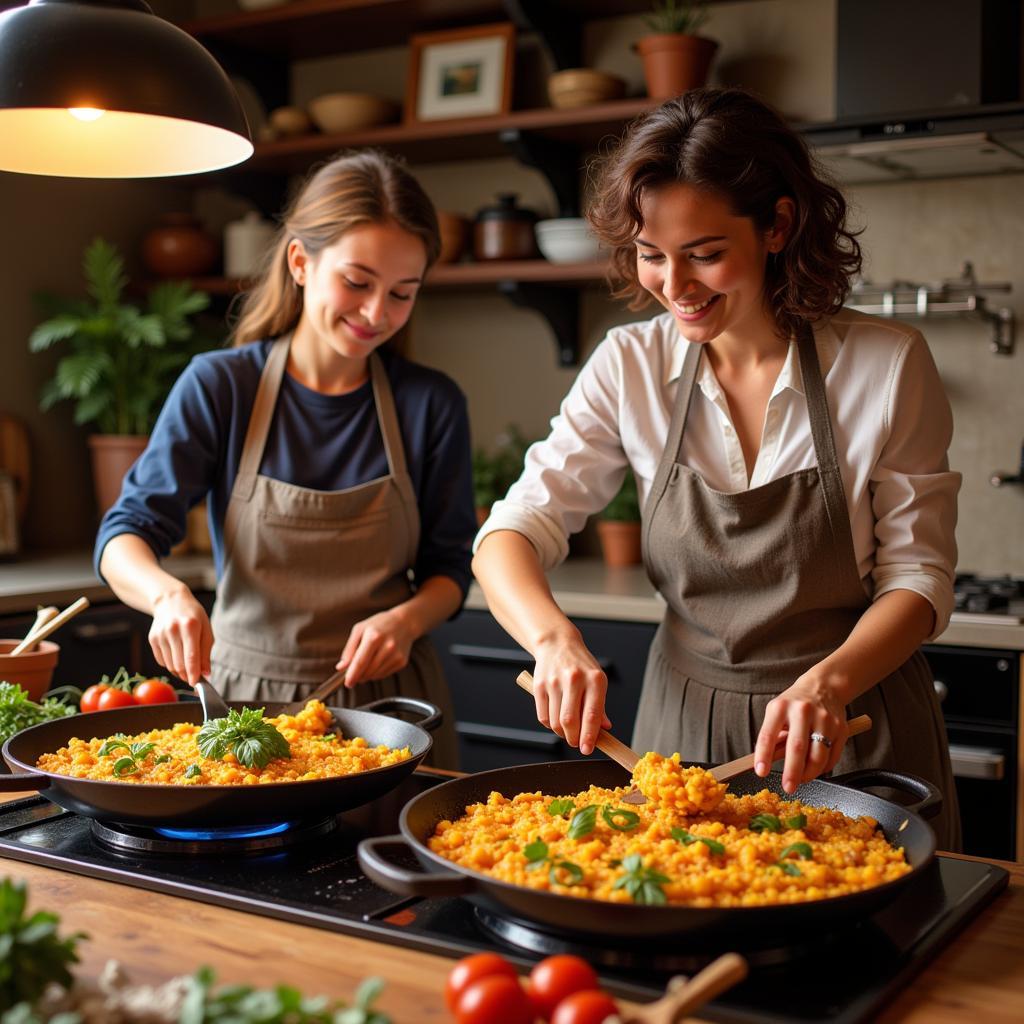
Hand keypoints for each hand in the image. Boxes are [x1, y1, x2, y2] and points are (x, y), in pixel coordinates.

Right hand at [149, 585, 212, 685]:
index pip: (191, 656)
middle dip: (187, 675)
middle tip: (194, 677)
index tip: (196, 683)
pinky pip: (162, 661)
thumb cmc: (193, 615)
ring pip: (170, 665)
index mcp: (190, 626)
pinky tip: (176, 655)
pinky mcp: (152, 639)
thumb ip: (206, 652)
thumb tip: (206, 673)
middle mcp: (173, 630)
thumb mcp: (206, 629)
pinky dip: (170, 664)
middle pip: (179, 664)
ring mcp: (160, 635)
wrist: (170, 600)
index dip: (194, 673)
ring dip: (179, 671)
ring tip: (186, 664)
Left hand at [339, 608, 415, 685]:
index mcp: (374, 637)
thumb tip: (341, 667)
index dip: (352, 675)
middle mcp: (387, 646)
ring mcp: (396, 655)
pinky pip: (383, 675)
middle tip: (353, 672)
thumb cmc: (379, 624)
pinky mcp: (401, 662)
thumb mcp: (360, 629)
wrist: (404, 623)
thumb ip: (349, 649)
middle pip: (367, 671)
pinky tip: (377, 662)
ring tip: (366, 663)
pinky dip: (376, 673)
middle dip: (358, 676)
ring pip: (375, 676)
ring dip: (366, 675)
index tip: (347, 683)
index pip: (360, 662)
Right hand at [532, 638, 610, 755]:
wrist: (557, 643)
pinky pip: (543, 716)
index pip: (592, 714)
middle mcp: (575, 679)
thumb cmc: (580, 665)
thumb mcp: (597, 680)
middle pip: (570, 721)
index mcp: (595, 679)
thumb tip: (603, 730)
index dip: (589, 736)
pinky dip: (550, 724)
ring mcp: (554, 682)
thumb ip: (600, 707)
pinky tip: (555, 718)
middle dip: (573, 738)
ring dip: (561, 733)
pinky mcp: (539, 685)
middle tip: (576, 742)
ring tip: (567, 730)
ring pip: (555, 721)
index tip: (587, 749)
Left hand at [753, 671, 847, 793]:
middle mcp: (802, 711)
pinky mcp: (841, 728)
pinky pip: (832, 757)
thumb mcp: (776, 713)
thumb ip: (773, 737)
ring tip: (801, 778)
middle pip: (797, 748)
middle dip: (792, 772)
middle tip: (788, 787)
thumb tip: (764, 764)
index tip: (760, 772)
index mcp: (780, 707)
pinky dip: (823, 768)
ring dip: (809, 773)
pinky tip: (816, 767)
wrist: (824, 687)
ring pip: (818, 756)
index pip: (768, 735)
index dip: (763, 755)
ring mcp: (824, 719)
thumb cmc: (795, 704)